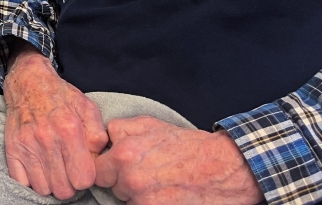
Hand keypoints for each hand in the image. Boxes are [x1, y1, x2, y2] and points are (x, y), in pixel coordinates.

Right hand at [3, 43, 108, 198]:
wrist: (29, 82)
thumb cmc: (61, 97)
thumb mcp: (88, 107)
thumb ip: (98, 135)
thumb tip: (97, 159)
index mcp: (69, 130)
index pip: (83, 179)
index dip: (86, 177)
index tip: (83, 169)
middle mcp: (47, 139)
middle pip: (63, 190)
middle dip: (70, 184)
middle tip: (69, 171)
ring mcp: (27, 145)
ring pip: (44, 190)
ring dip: (51, 184)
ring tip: (54, 169)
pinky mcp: (12, 149)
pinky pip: (22, 182)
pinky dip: (32, 181)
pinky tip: (39, 169)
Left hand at [95, 117, 262, 204]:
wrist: (223, 168)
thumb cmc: (187, 145)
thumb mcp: (150, 124)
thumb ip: (119, 130)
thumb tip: (104, 140)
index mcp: (124, 155)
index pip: (97, 171)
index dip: (107, 168)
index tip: (117, 167)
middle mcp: (131, 180)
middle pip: (113, 188)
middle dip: (123, 181)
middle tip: (147, 172)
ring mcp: (145, 201)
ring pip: (128, 201)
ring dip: (138, 195)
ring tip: (159, 183)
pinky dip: (150, 203)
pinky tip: (166, 194)